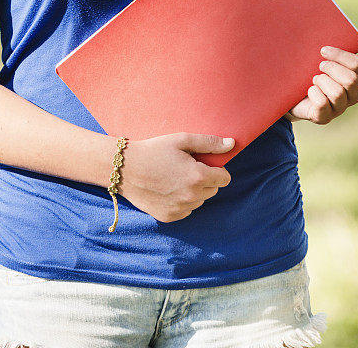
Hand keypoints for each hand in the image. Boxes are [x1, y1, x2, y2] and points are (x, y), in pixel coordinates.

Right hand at [118, 133, 233, 222]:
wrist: (125, 168)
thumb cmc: (154, 150)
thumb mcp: (181, 140)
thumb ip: (209, 143)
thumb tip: (232, 144)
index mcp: (198, 176)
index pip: (225, 179)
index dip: (217, 169)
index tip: (205, 163)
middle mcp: (192, 196)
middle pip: (213, 190)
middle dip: (206, 179)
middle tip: (187, 167)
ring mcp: (180, 209)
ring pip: (200, 201)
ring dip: (194, 191)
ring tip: (175, 177)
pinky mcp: (169, 217)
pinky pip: (186, 210)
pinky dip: (182, 201)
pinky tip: (168, 189)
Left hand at [284, 30, 357, 124]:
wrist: (293, 90)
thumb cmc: (315, 69)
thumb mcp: (331, 54)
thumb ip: (353, 43)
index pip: (357, 64)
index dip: (340, 55)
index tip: (323, 50)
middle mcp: (352, 95)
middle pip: (351, 80)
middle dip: (331, 68)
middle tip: (319, 65)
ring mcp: (339, 108)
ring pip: (338, 93)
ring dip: (321, 81)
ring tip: (314, 79)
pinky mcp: (324, 118)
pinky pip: (323, 105)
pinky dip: (314, 93)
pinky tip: (309, 90)